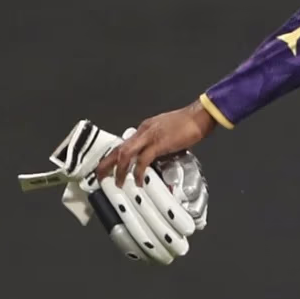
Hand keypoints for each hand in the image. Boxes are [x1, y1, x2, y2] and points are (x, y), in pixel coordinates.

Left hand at [95, 100, 216, 185]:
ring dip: (120, 169)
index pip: (124, 144)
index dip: (114, 157)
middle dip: (107, 163)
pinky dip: (138, 171)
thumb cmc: (188, 124)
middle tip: (100, 176)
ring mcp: (150, 136)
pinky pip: (143, 159)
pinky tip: (138, 180)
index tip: (108, 168)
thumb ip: (160, 146)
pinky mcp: (159, 143)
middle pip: (119, 148)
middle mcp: (144, 131)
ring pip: (126, 153)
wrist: (199, 115)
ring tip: (118, 183)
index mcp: (145, 128)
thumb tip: (158, 161)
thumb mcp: (168, 134)